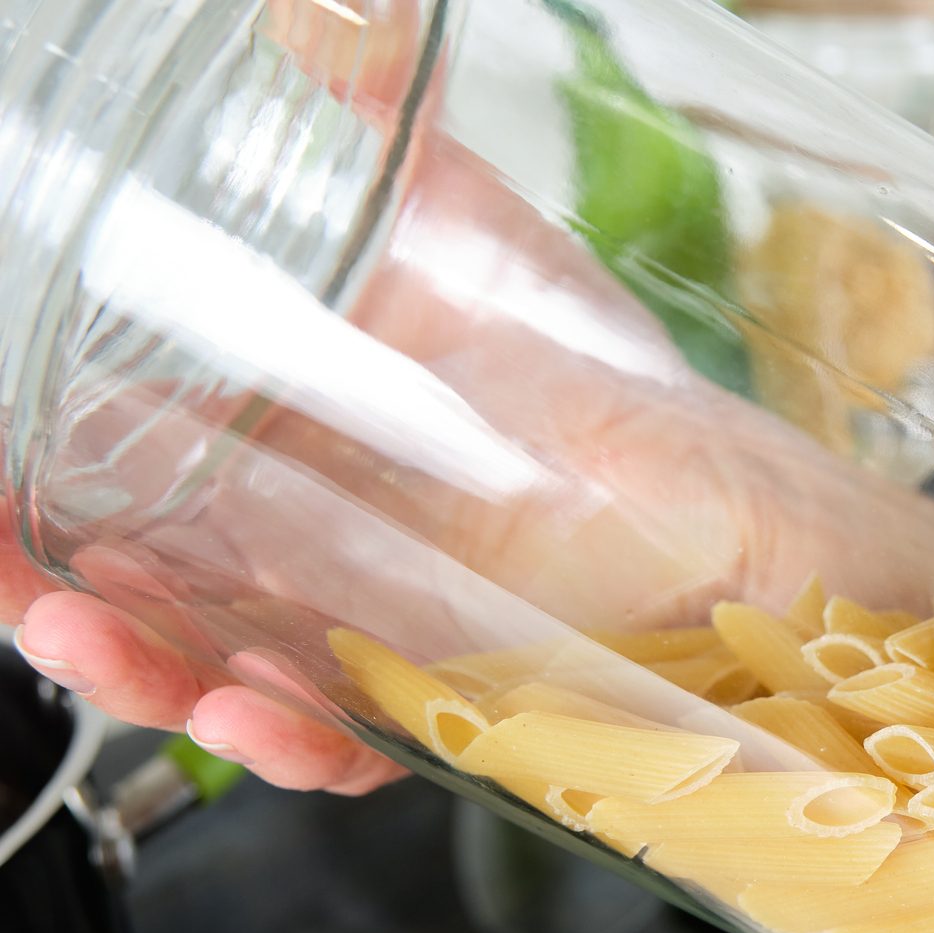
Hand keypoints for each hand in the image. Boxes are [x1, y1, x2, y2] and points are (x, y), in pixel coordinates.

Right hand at [5, 10, 933, 790]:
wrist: (745, 503)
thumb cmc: (601, 384)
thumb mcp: (473, 242)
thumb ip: (381, 136)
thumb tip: (324, 13)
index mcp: (275, 456)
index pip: (116, 481)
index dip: (35, 498)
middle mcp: (307, 558)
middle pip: (144, 595)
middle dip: (58, 600)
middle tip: (21, 582)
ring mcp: (374, 635)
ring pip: (224, 677)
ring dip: (151, 673)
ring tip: (104, 645)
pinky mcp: (454, 702)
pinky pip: (359, 742)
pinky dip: (305, 738)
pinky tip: (261, 710)